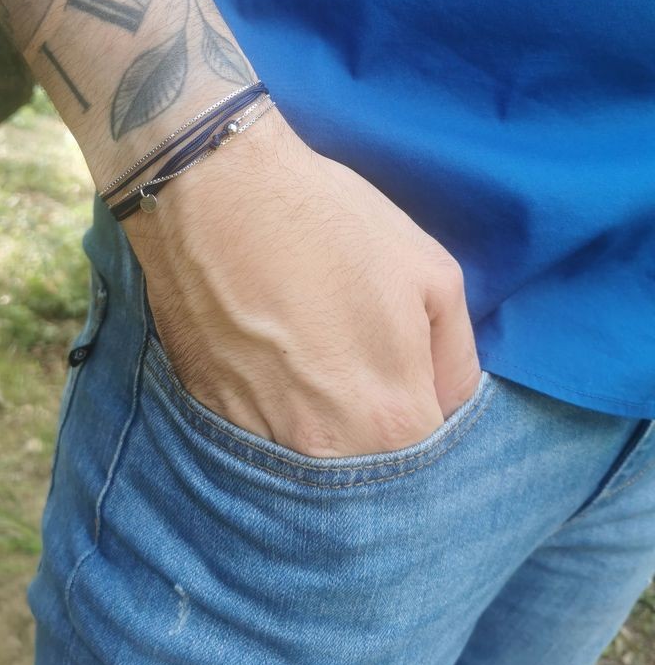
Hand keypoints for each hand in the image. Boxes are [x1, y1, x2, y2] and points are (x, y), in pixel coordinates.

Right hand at [125, 113, 481, 457]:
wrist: (213, 192)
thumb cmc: (330, 224)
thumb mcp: (433, 273)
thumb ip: (456, 357)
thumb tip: (450, 401)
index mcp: (392, 420)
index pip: (433, 459)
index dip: (427, 418)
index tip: (410, 383)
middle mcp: (325, 452)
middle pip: (369, 473)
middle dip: (376, 434)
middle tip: (360, 371)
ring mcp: (258, 441)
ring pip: (309, 461)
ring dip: (319, 427)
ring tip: (309, 361)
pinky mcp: (209, 417)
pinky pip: (257, 438)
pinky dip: (270, 411)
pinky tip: (268, 360)